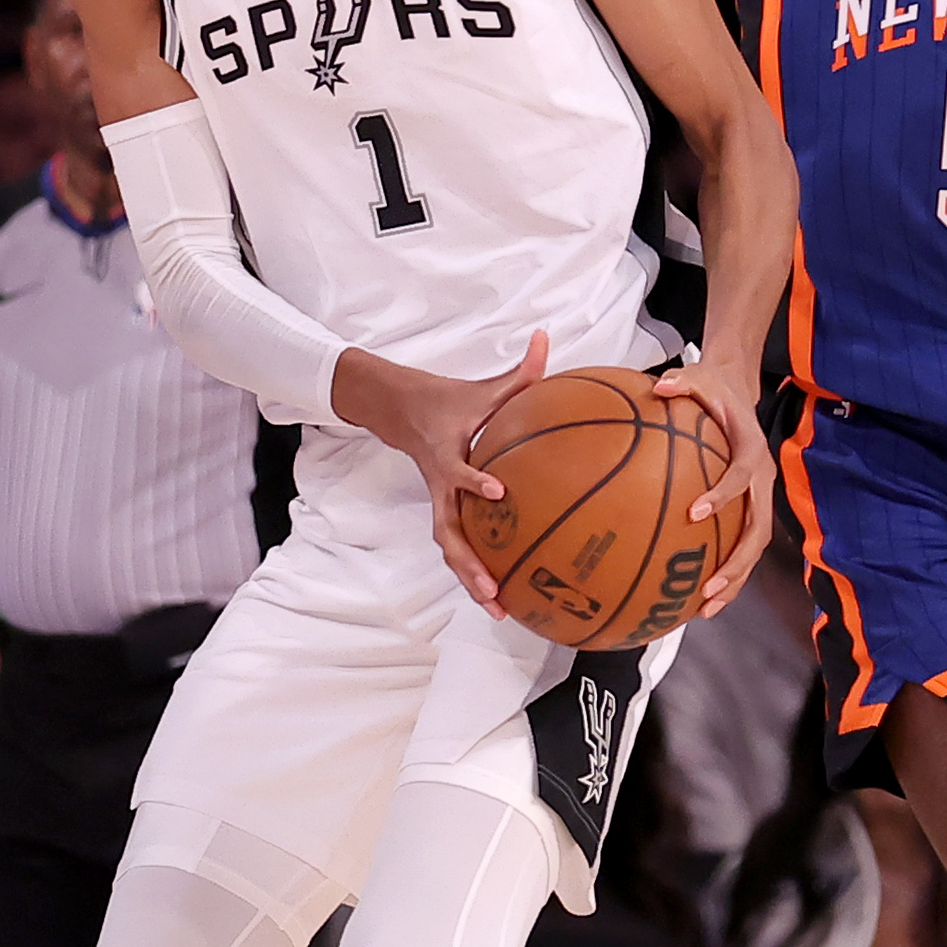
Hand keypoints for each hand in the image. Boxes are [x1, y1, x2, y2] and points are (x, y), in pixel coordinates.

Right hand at [338, 331, 548, 610]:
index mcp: (446, 455)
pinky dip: (475, 571)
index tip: (499, 491)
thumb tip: (546, 338)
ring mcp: (441, 502)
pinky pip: (459, 545)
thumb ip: (519, 372)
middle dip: (468, 563)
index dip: (474, 481)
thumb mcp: (481, 388)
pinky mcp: (446, 511)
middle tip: (493, 590)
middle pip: (448, 532)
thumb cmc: (447, 401)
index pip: (458, 471)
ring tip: (499, 608)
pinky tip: (502, 595)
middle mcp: (440, 486)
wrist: (400, 411)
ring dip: (470, 578)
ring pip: (450, 547)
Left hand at [646, 359, 775, 617]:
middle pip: (757, 530)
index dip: (724, 495)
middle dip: (736, 563)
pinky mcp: (748, 509)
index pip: (743, 476)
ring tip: (705, 609)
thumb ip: (681, 382)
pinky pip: (739, 545)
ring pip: (753, 548)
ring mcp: (759, 499)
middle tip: (708, 588)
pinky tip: (696, 597)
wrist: (738, 391)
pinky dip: (725, 572)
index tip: (694, 513)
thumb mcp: (698, 376)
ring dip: (734, 580)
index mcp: (752, 450)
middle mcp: (762, 480)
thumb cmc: (713, 388)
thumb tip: (657, 388)